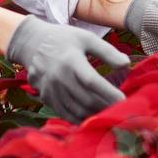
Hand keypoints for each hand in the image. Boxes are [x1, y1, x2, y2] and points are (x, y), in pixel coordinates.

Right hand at [4, 15, 128, 120]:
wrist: (31, 44)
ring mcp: (51, 90)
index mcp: (71, 61)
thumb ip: (107, 51)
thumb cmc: (63, 39)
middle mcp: (59, 78)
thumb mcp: (86, 38)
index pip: (92, 82)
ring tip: (109, 113)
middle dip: (106, 106)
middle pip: (86, 99)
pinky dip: (80, 118)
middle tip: (120, 109)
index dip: (108, 93)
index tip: (124, 100)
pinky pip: (65, 114)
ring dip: (95, 114)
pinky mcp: (46, 98)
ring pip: (77, 109)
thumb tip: (126, 64)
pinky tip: (92, 116)